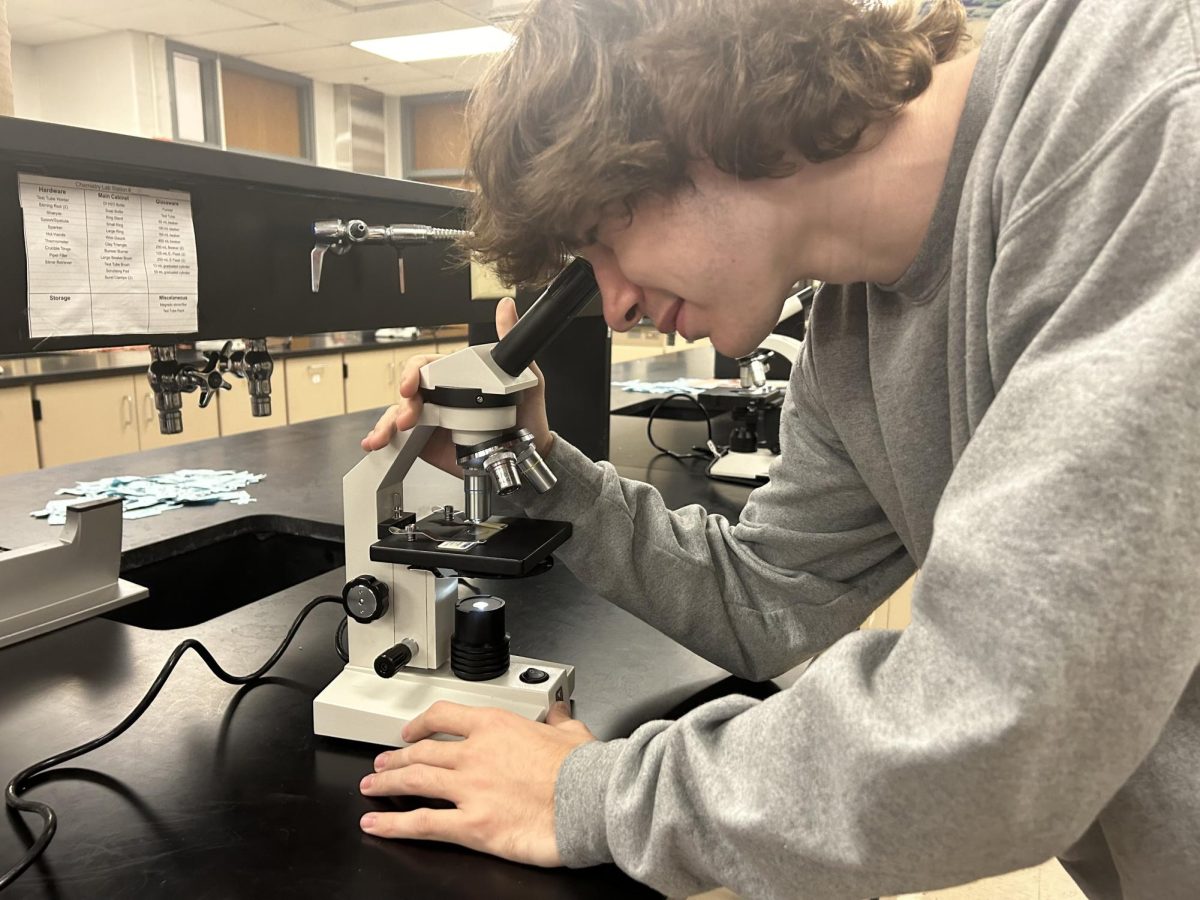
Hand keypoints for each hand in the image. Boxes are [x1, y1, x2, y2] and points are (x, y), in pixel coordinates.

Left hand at [358, 700, 595, 865]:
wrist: (589, 801)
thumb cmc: (582, 770)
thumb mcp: (572, 732)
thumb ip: (559, 720)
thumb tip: (560, 712)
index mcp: (496, 726)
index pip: (444, 716)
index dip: (420, 723)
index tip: (410, 730)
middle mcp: (475, 754)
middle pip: (421, 752)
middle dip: (397, 757)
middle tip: (383, 761)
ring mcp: (469, 789)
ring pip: (413, 782)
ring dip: (387, 782)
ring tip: (372, 784)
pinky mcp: (471, 825)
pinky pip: (422, 824)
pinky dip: (393, 825)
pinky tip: (375, 825)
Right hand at [360, 298, 554, 474]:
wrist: (527, 452)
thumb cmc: (525, 412)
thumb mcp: (523, 374)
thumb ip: (510, 341)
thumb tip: (506, 307)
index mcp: (455, 377)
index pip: (426, 366)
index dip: (414, 372)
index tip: (412, 384)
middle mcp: (440, 395)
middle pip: (408, 390)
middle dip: (402, 401)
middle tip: (408, 417)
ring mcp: (431, 418)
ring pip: (398, 413)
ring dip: (388, 421)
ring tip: (388, 433)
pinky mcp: (426, 441)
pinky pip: (400, 437)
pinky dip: (384, 437)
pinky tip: (376, 442)